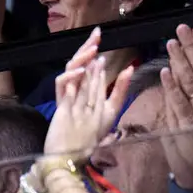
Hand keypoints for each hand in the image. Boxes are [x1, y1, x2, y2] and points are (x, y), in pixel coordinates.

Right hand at [44, 28, 133, 158]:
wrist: (70, 158)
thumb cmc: (89, 138)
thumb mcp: (111, 111)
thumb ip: (121, 91)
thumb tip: (131, 69)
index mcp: (86, 92)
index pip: (90, 67)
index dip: (95, 52)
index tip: (101, 38)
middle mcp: (76, 92)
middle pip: (80, 64)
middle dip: (87, 48)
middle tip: (96, 35)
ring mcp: (67, 98)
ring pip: (71, 71)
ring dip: (81, 58)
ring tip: (92, 49)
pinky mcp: (61, 106)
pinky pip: (62, 86)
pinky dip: (71, 76)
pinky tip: (82, 69)